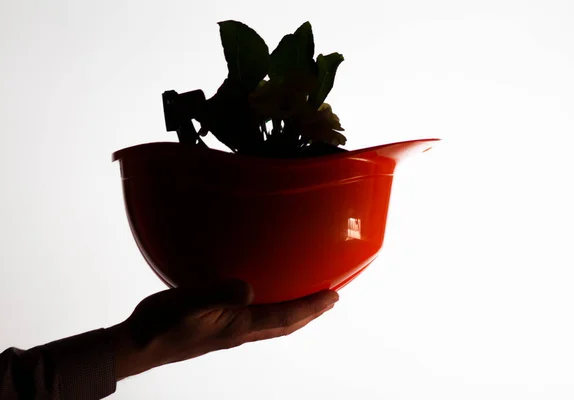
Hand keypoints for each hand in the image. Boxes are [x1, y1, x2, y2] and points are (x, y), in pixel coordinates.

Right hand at [107, 280, 338, 379]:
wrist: (140, 345)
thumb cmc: (161, 324)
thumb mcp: (189, 305)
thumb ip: (219, 296)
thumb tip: (249, 290)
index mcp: (239, 326)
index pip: (285, 316)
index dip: (311, 307)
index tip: (333, 297)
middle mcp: (240, 331)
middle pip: (285, 323)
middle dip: (309, 312)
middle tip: (329, 300)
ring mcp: (229, 332)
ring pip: (273, 323)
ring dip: (293, 313)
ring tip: (306, 301)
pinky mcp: (218, 328)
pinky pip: (256, 319)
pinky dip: (272, 310)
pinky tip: (262, 299)